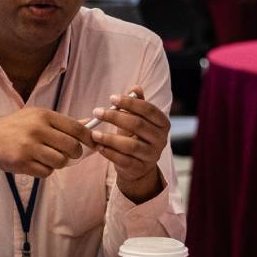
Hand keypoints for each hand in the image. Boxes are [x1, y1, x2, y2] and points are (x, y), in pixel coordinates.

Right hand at [0, 108, 93, 195]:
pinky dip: (45, 170)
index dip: (88, 138)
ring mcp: (29, 146)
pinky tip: (35, 163)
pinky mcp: (22, 162)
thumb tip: (89, 124)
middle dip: (74, 154)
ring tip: (48, 158)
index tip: (93, 144)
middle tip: (68, 154)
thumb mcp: (38, 118)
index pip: (76, 128)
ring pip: (60, 161)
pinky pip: (46, 172)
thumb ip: (63, 123)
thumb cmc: (17, 128)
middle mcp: (37, 129)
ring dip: (58, 163)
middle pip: (71, 147)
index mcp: (43, 115)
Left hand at [85, 86, 168, 203]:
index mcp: (162, 123)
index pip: (148, 110)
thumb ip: (137, 104)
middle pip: (138, 125)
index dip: (130, 102)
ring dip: (109, 138)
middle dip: (115, 117)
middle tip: (97, 112)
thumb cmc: (136, 137)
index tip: (111, 98)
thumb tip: (136, 88)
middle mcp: (161, 140)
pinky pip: (123, 160)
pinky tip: (98, 147)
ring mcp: (151, 156)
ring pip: (130, 145)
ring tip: (94, 133)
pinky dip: (109, 153)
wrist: (138, 166)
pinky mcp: (140, 168)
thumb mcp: (137, 119)